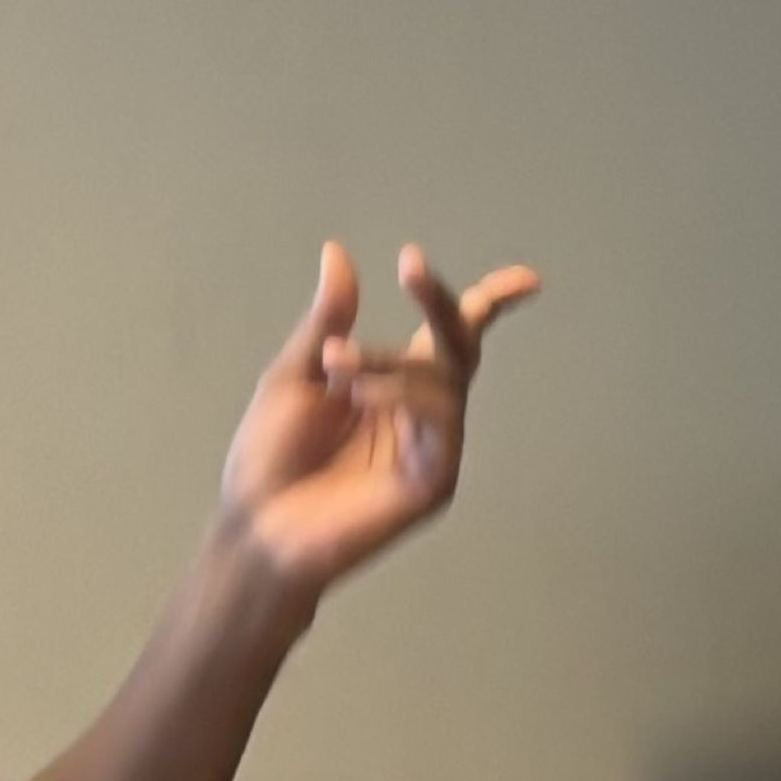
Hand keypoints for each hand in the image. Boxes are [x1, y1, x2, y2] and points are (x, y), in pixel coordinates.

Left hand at [221, 240, 539, 595]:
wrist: (256, 527)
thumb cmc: (269, 459)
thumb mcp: (294, 376)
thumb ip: (327, 320)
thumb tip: (338, 253)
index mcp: (391, 384)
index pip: (450, 338)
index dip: (489, 305)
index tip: (525, 282)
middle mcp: (420, 412)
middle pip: (458, 348)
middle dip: (442, 304)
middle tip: (412, 269)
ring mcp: (432, 448)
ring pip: (444, 380)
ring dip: (390, 361)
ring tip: (336, 363)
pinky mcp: (433, 481)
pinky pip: (439, 423)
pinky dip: (401, 396)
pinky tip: (357, 394)